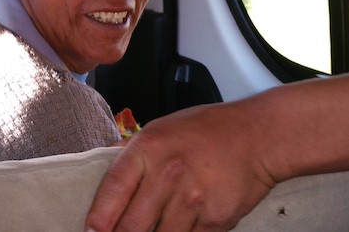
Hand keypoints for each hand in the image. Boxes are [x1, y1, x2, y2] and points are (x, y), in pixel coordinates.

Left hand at [85, 101, 276, 230]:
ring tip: (149, 230)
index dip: (98, 217)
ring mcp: (192, 200)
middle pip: (131, 225)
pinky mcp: (214, 220)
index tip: (90, 231)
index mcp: (148, 148)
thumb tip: (101, 162)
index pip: (113, 189)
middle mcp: (168, 174)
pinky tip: (177, 228)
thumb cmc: (207, 130)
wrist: (258, 136)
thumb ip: (130, 149)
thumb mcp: (160, 127)